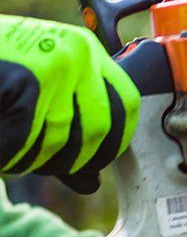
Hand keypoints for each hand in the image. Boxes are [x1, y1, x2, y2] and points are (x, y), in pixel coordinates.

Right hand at [0, 15, 139, 192]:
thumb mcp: (37, 99)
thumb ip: (67, 138)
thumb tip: (92, 184)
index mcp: (86, 52)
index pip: (126, 105)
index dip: (113, 142)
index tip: (91, 163)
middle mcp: (78, 53)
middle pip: (97, 130)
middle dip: (67, 160)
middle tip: (33, 161)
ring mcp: (52, 62)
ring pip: (57, 139)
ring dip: (28, 159)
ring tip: (7, 147)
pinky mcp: (23, 77)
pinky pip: (22, 139)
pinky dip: (6, 154)